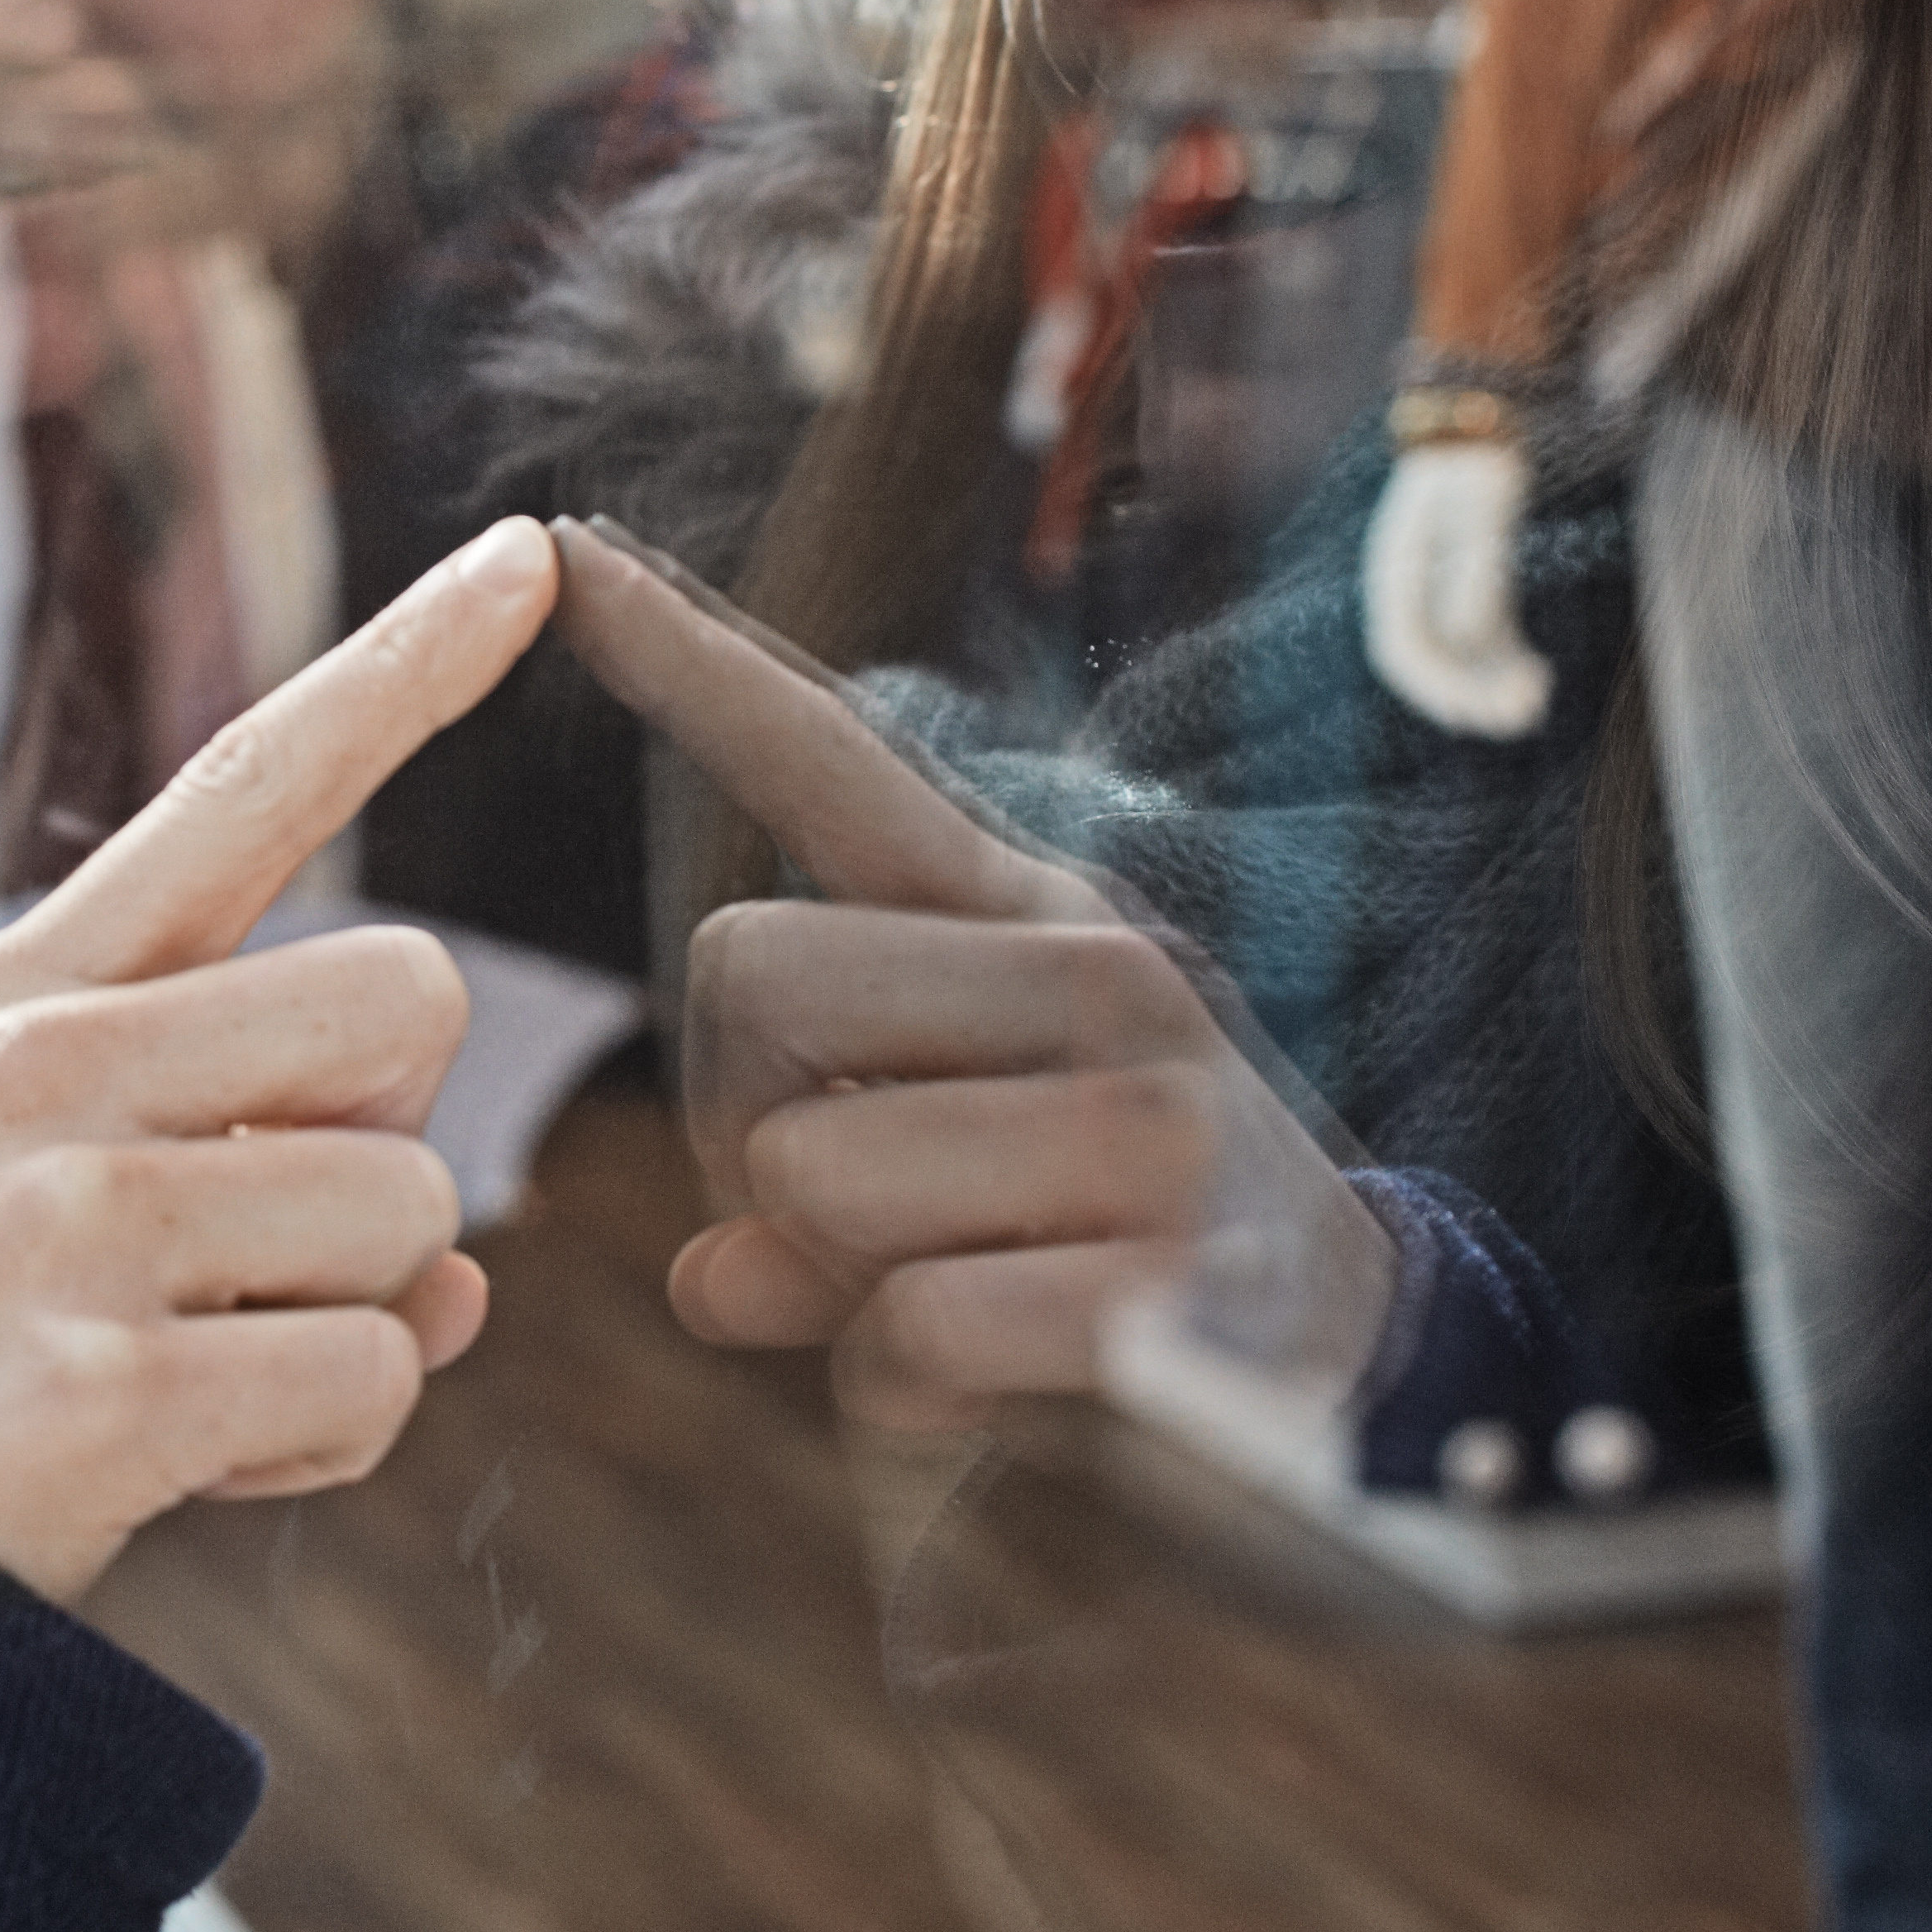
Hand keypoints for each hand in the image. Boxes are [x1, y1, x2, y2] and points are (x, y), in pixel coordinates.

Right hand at [0, 518, 553, 1604]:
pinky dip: (323, 1452)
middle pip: (413, 1005)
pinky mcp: (108, 1379)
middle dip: (381, 1150)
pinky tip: (183, 1469)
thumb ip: (248, 1166)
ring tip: (182, 1377)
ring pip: (414, 1213)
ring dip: (350, 1327)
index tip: (532, 560)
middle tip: (232, 1258)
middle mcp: (38, 1063)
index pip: (248, 786)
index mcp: (18, 994)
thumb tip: (457, 1273)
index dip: (405, 669)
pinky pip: (373, 1379)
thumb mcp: (39, 1208)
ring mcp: (66, 1214)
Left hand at [548, 520, 1392, 1429]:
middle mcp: (1095, 969)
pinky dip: (906, 1389)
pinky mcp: (1160, 1282)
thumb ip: (809, 1172)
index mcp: (1029, 908)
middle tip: (850, 1209)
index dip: (685, 659)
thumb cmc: (1121, 1240)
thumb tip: (709, 1278)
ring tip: (966, 1284)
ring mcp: (1142, 1120)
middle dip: (740, 1120)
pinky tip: (1013, 1377)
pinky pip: (896, 1332)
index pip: (831, 756)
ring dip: (830, 1274)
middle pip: (743, 972)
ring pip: (799, 1170)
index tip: (563, 543)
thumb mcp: (969, 1160)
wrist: (1368, 1364)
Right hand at [1363, 438, 1549, 738]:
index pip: (1398, 650)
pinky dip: (1512, 664)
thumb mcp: (1474, 514)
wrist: (1482, 430)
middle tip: (1516, 716)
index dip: (1430, 687)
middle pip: (1433, 664)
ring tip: (1533, 704)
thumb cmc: (1474, 465)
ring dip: (1494, 688)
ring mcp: (1447, 593)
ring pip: (1466, 660)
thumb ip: (1471, 571)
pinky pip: (1493, 642)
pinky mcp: (1484, 590)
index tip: (1465, 712)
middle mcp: (1415, 592)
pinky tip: (1541, 676)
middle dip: (1471, 696)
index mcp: (1393, 573)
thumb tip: (1469, 638)